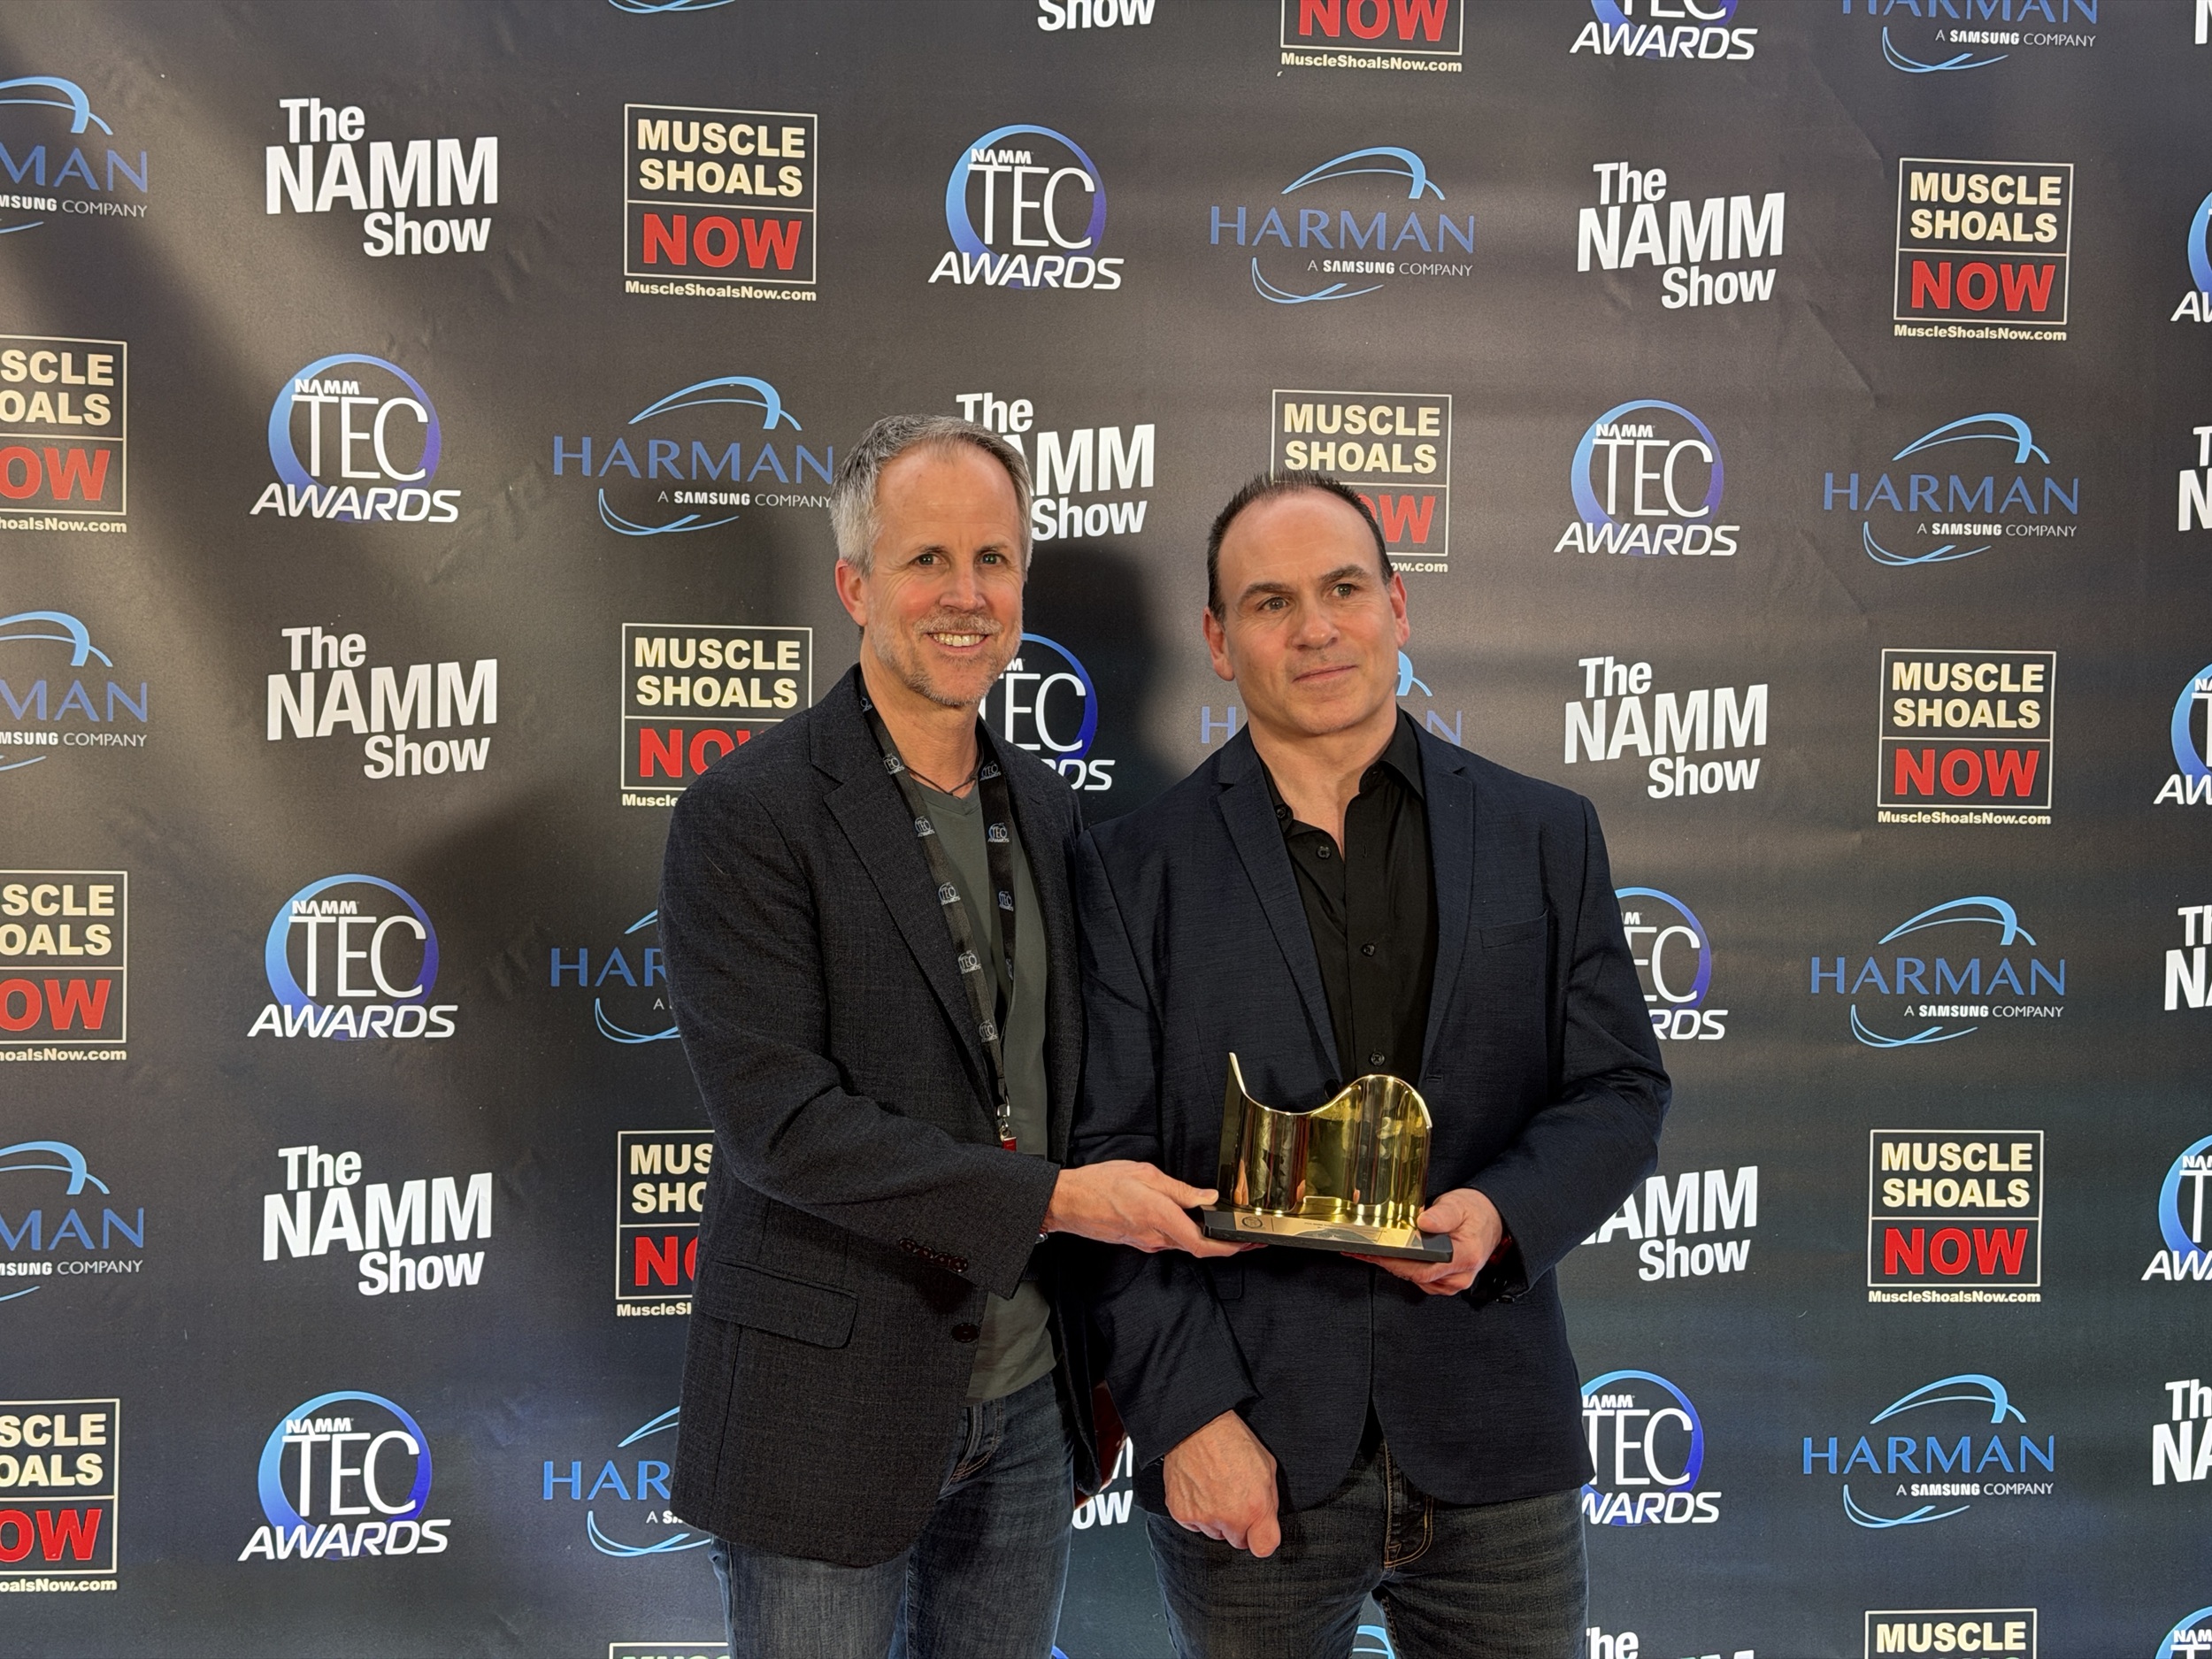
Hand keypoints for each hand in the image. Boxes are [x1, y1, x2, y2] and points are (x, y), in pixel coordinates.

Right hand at [1042, 1162, 1246, 1256]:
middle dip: (1225, 1245)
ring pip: (1183, 1244)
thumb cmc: (1099, 1184)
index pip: (1202, 1243)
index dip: (1229, 1248)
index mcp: (1159, 1217)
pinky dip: (1186, 1235)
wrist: (1067, 1202)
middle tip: (1246, 1238)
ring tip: (1224, 1228)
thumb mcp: (1144, 1174)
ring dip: (1206, 1240)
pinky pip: (1168, 1240)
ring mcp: (1146, 1242)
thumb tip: (1207, 1196)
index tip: (1246, 1244)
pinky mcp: (1138, 1241)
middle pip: (1197, 1247)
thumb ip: (1179, 1188)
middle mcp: (1154, 1236)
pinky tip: (1191, 1223)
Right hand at [1163, 1411, 1280, 1556]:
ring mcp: (1203, 1518)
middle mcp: (1229, 1518)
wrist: (1197, 1426)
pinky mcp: (1182, 1513)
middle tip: (1233, 1498)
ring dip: (1216, 1519)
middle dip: (1238, 1525)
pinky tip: (1199, 1490)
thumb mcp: (1268, 1467)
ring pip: (1214, 1533)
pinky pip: (1193, 1525)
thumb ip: (1269, 1503)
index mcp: (1255, 1507)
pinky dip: (1196, 1512)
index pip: (1263, 1548)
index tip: (1259, 1530)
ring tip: (1214, 1489)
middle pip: (1237, 1541)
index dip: (1261, 1537)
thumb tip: (1266, 1524)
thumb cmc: (1233, 1441)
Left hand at [1352, 1186, 1504, 1295]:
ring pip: (1416, 1279)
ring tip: (1371, 1251)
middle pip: (1415, 1276)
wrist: (1491, 1220)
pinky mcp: (1446, 1281)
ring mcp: (1453, 1282)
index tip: (1374, 1252)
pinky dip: (1404, 1267)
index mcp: (1464, 1257)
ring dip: (1393, 1265)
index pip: (1422, 1268)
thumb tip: (1425, 1222)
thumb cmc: (1475, 1213)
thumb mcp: (1459, 1205)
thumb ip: (1443, 1215)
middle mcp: (1459, 1276)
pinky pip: (1420, 1278)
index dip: (1395, 1262)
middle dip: (1387, 1263)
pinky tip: (1391, 1256)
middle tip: (1361, 1250)